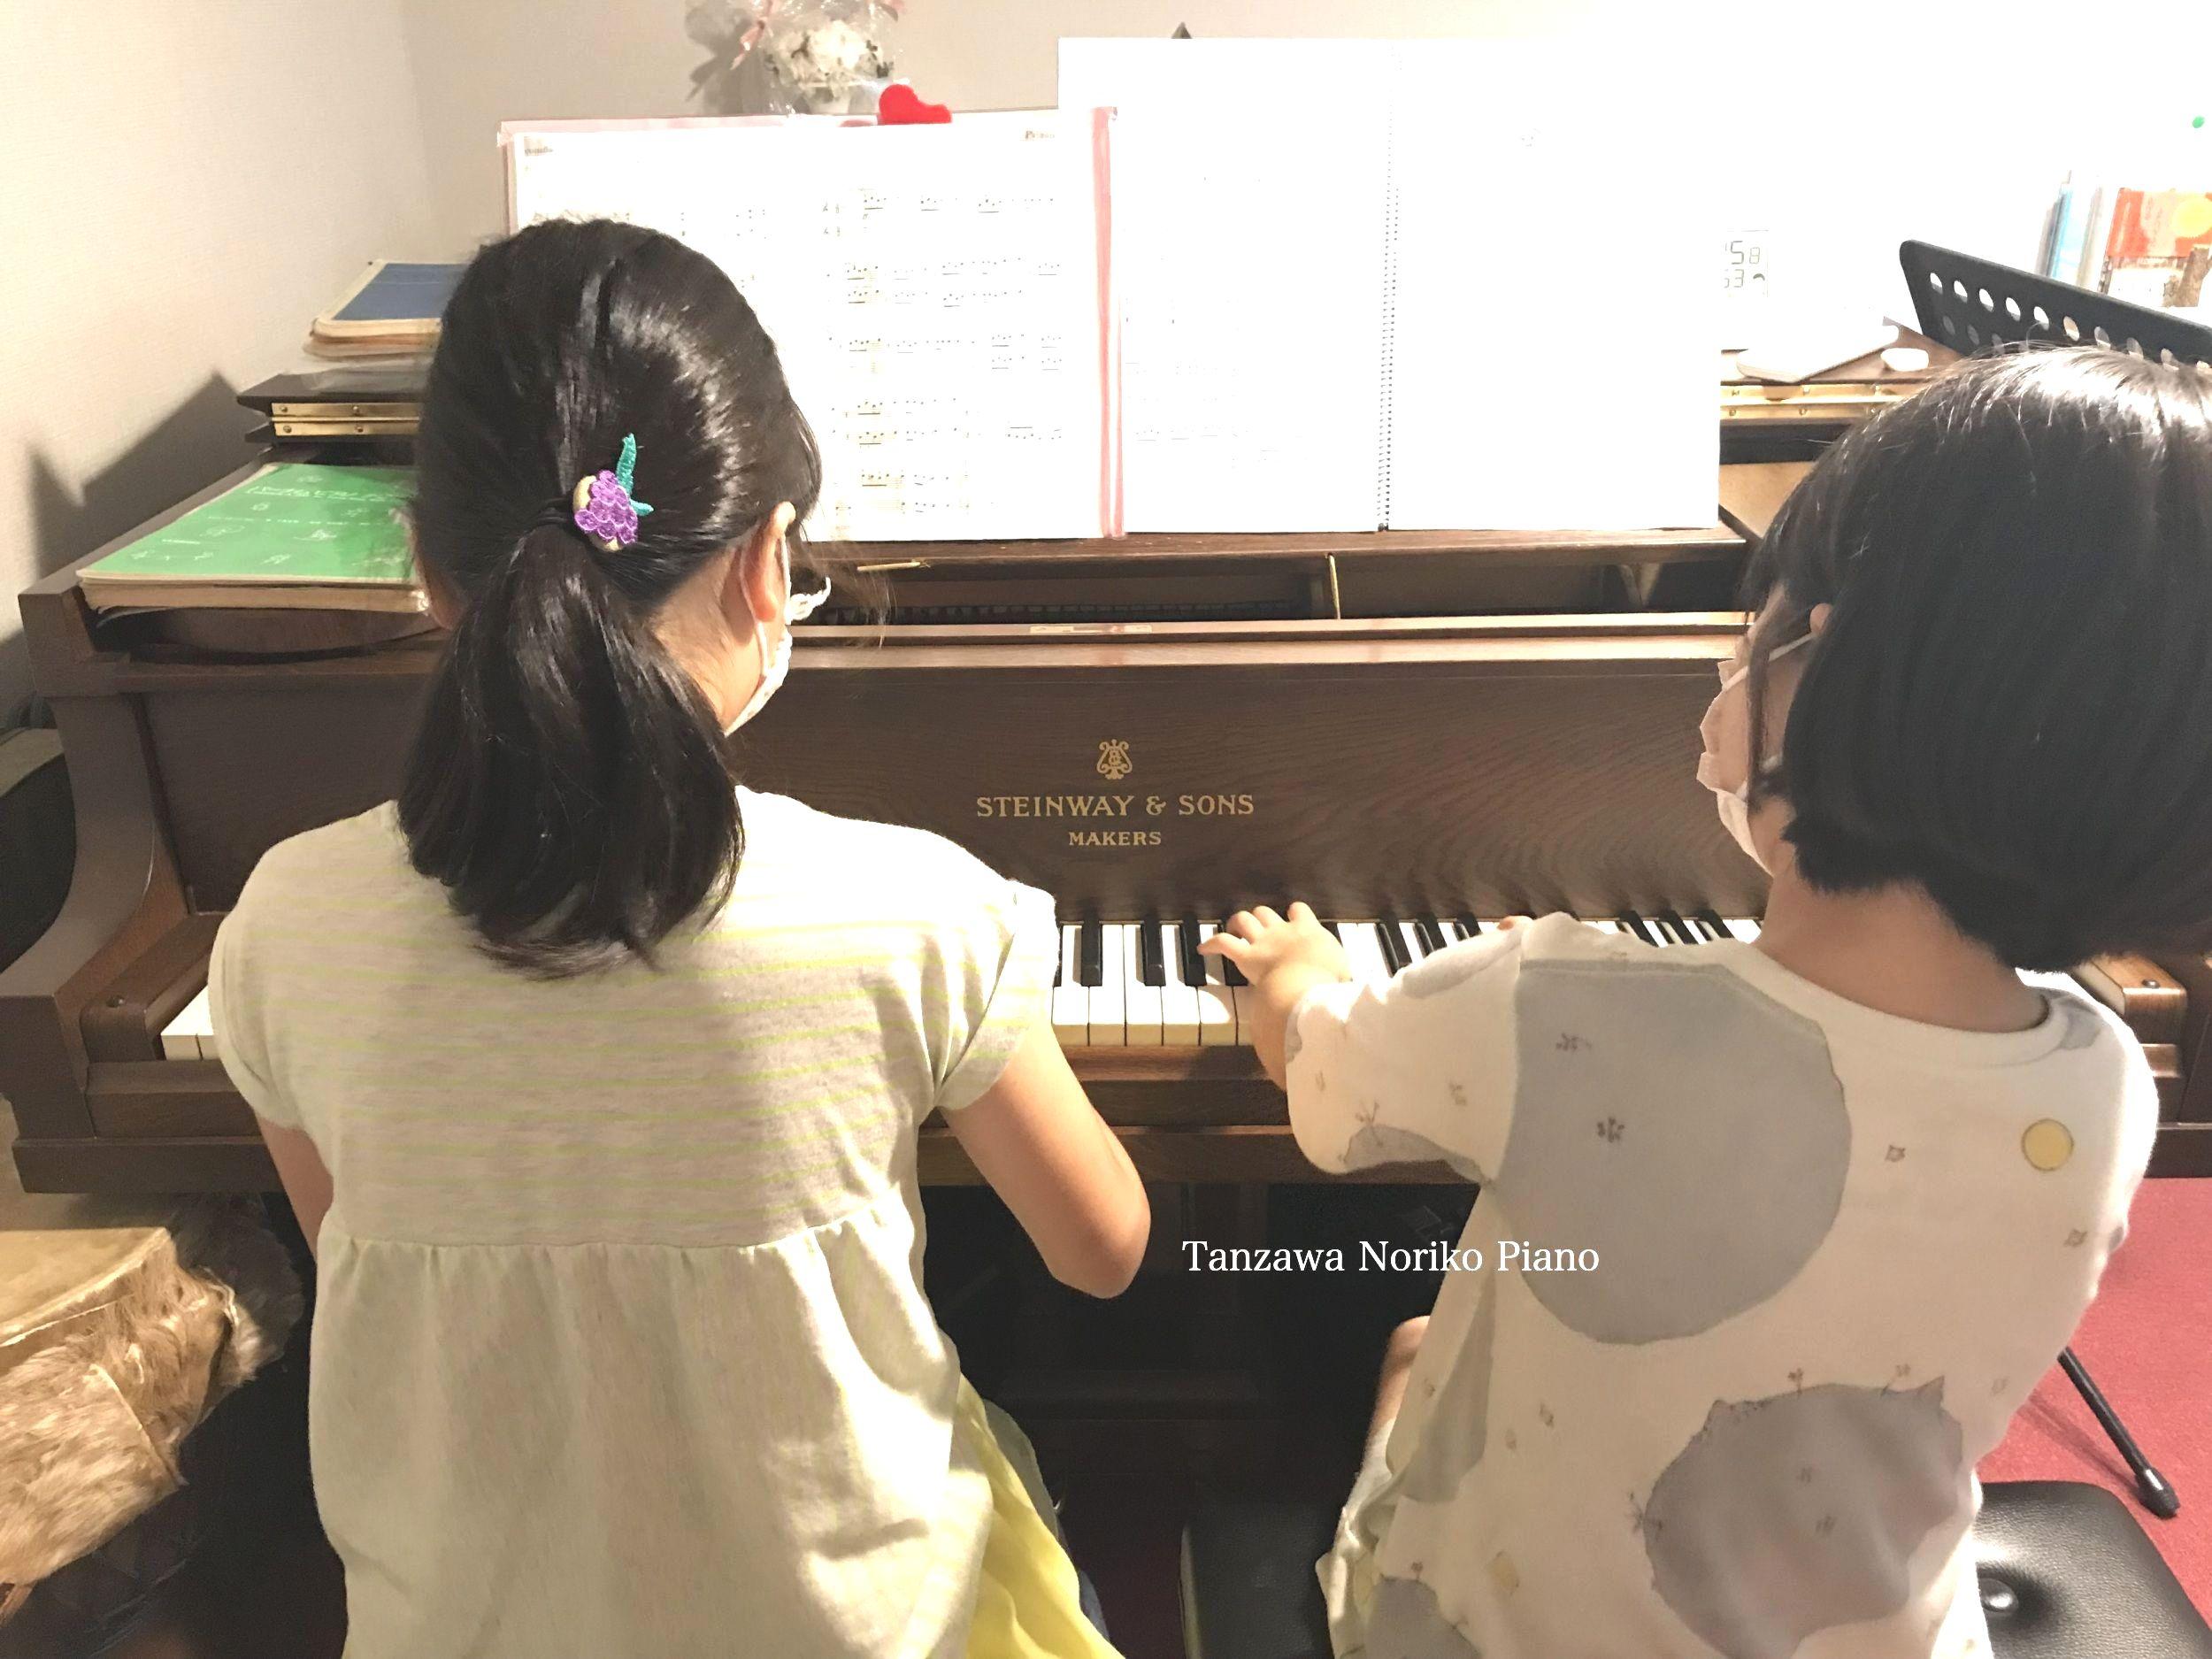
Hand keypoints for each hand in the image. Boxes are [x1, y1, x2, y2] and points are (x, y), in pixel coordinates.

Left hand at [1201, 905, 1349, 1088]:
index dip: (1293, 914)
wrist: (1307, 988)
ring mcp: (1264, 942)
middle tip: (1257, 928)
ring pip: (1244, 919)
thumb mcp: (1345, 978)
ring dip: (1236, 923)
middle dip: (1260, 918)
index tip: (1292, 920)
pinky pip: (1223, 943)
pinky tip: (1203, 949)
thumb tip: (1358, 991)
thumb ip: (1344, 978)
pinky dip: (1211, 943)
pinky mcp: (1247, 957)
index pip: (1299, 911)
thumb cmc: (1330, 985)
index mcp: (1310, 931)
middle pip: (1266, 912)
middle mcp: (1285, 931)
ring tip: (1232, 928)